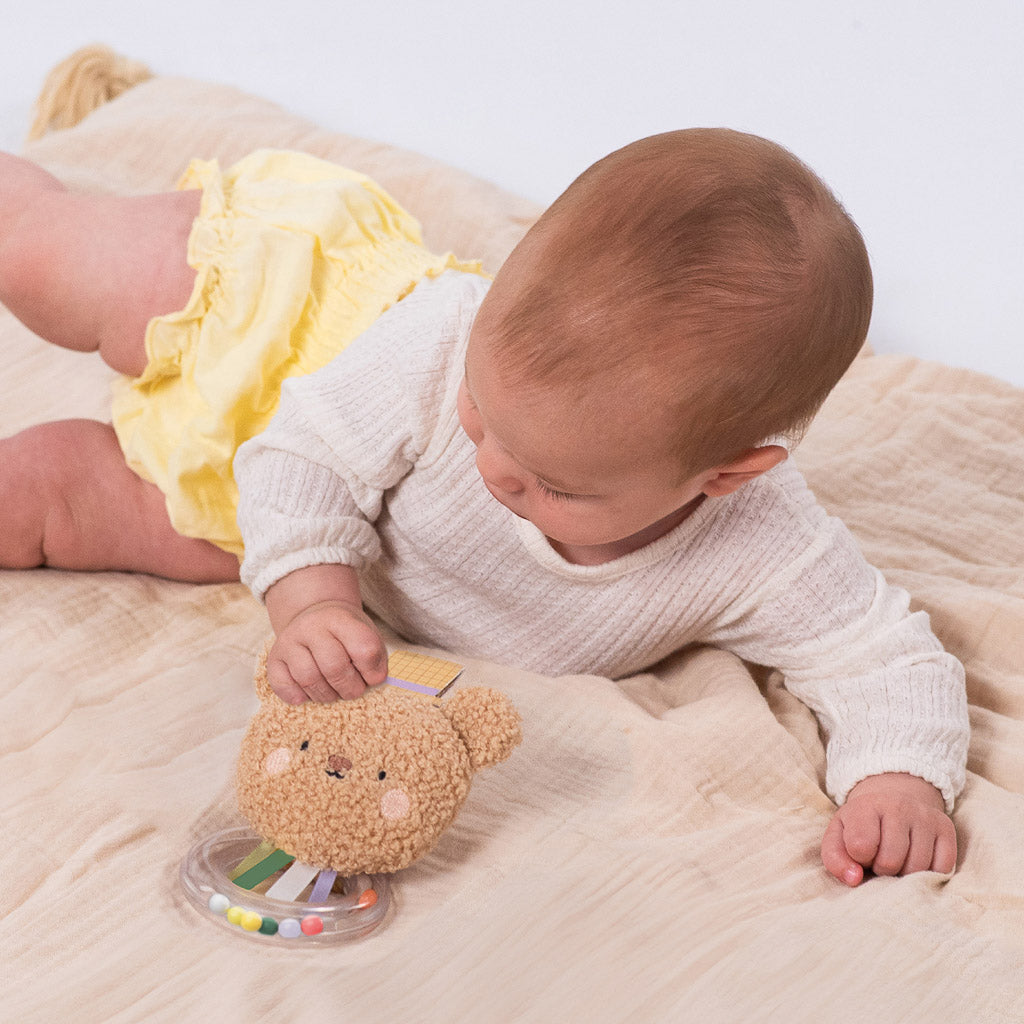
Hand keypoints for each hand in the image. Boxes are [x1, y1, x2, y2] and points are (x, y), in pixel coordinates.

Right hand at [267, 599, 387, 703]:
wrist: (314, 617)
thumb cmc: (345, 634)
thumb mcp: (366, 634)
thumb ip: (374, 658)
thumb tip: (374, 681)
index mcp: (341, 619)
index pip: (363, 648)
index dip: (372, 671)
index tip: (373, 678)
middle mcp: (312, 627)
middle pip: (334, 667)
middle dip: (350, 688)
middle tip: (354, 691)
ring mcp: (289, 641)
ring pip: (308, 678)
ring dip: (326, 695)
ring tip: (334, 693)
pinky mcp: (274, 658)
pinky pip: (283, 685)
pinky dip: (298, 697)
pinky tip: (309, 695)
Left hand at [821, 772, 956, 886]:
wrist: (892, 802)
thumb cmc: (862, 826)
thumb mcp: (838, 836)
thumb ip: (835, 859)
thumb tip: (854, 879)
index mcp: (866, 806)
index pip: (861, 846)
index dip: (859, 859)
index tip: (860, 853)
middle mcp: (898, 806)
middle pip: (890, 861)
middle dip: (882, 869)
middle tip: (879, 858)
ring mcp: (925, 816)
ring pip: (917, 868)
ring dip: (904, 874)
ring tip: (897, 860)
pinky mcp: (946, 828)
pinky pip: (942, 868)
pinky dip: (928, 873)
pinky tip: (915, 860)